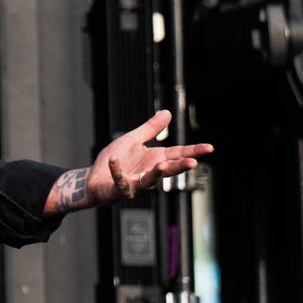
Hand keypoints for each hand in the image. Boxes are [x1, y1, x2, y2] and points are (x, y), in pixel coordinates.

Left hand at [88, 110, 213, 203]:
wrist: (93, 178)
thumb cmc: (115, 161)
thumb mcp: (132, 140)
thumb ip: (150, 129)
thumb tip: (167, 112)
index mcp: (154, 159)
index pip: (177, 154)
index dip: (193, 151)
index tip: (209, 148)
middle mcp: (148, 173)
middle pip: (168, 170)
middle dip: (180, 167)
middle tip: (193, 163)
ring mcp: (135, 183)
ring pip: (148, 181)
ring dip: (155, 174)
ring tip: (162, 166)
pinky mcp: (119, 190)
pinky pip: (120, 181)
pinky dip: (117, 171)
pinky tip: (114, 160)